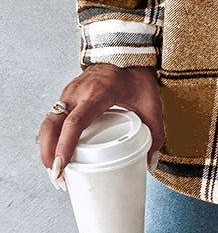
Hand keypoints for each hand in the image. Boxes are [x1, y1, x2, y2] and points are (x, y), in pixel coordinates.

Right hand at [38, 64, 164, 188]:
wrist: (128, 53)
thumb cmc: (138, 76)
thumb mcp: (151, 105)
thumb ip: (156, 134)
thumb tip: (151, 162)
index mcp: (97, 94)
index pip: (74, 124)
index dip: (64, 148)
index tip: (60, 169)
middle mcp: (77, 93)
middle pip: (51, 126)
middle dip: (49, 155)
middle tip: (58, 179)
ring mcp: (69, 92)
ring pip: (48, 123)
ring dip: (47, 148)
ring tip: (57, 172)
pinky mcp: (67, 95)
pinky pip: (53, 119)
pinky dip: (51, 138)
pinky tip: (58, 154)